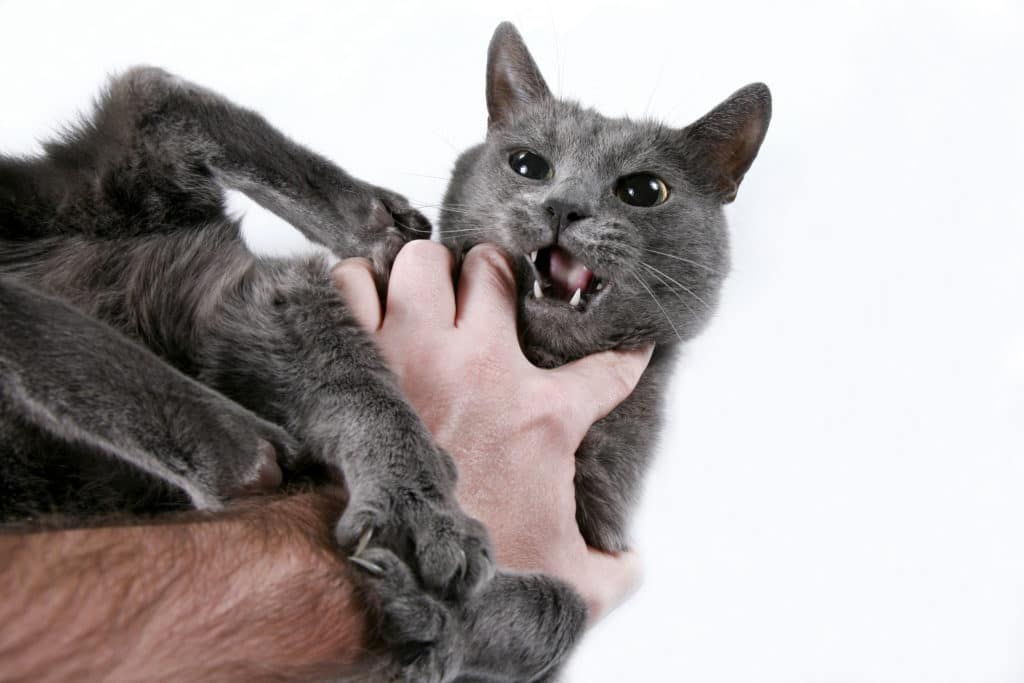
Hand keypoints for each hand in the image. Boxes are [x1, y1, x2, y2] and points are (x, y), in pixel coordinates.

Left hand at [332, 241, 652, 621]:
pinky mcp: (358, 355)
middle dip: (494, 275)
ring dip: (424, 274)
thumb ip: (609, 575)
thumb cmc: (464, 576)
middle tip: (486, 297)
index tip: (632, 344)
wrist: (378, 574)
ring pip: (424, 261)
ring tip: (423, 296)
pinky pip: (354, 282)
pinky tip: (365, 308)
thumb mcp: (564, 588)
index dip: (627, 353)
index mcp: (541, 416)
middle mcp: (481, 366)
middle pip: (496, 271)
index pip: (606, 369)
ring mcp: (414, 352)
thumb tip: (628, 567)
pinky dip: (357, 287)